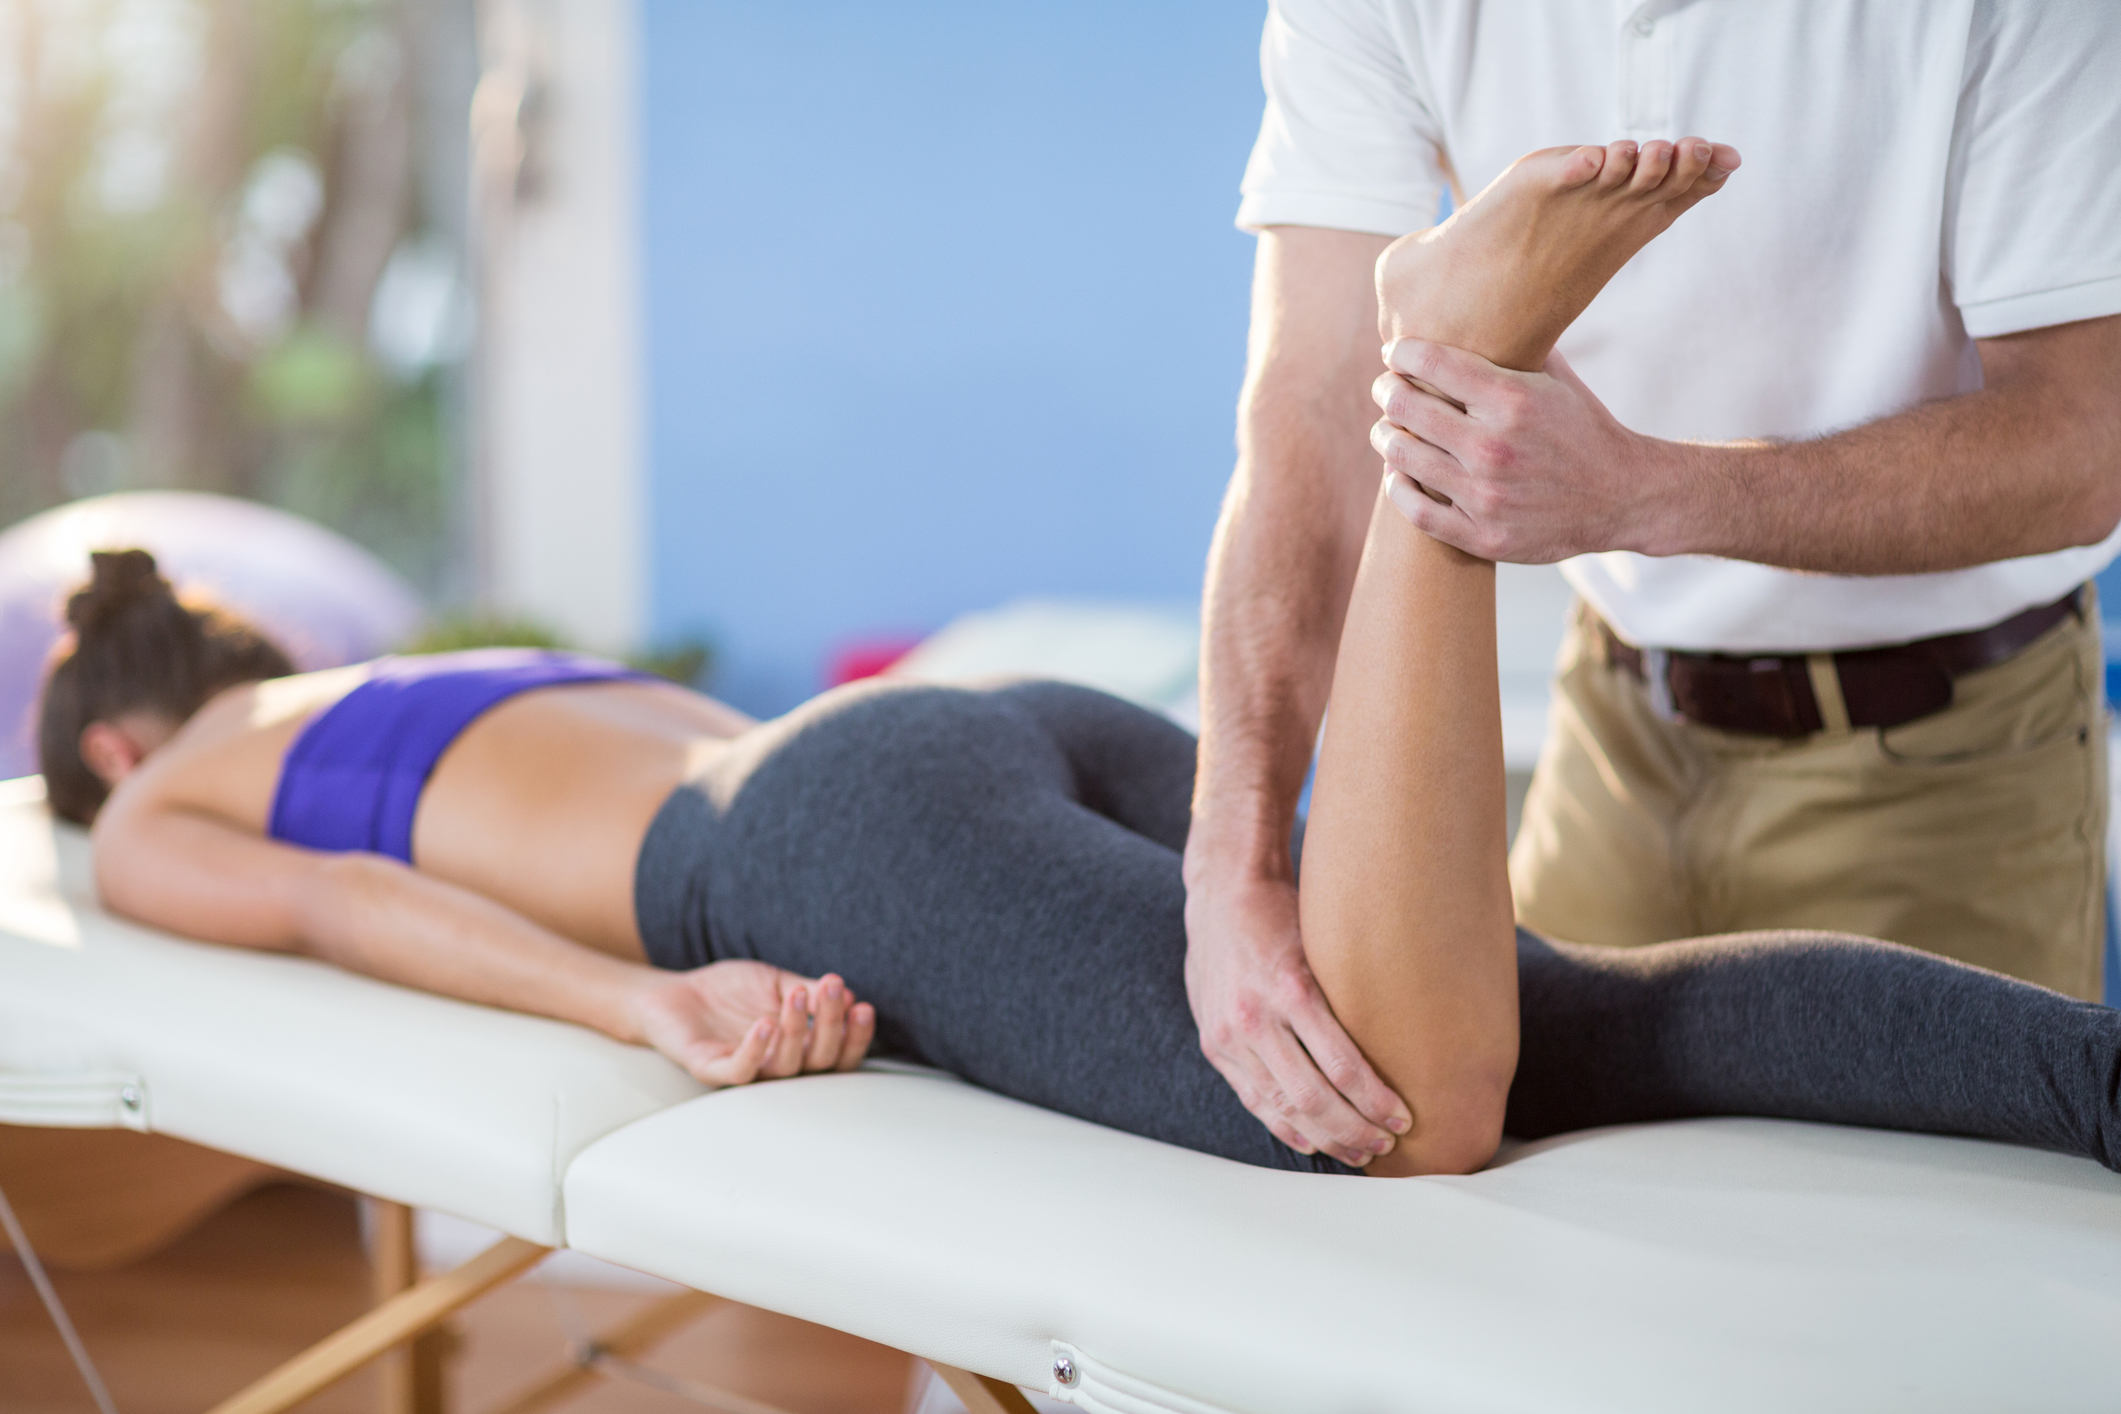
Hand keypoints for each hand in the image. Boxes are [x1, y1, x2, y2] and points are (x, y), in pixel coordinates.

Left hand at [627, 961, 875, 1085]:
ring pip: (784, 1067)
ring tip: (797, 995)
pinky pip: (739, 1070)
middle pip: (818, 1061)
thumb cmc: (729, 992)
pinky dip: (755, 1050)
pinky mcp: (712, 1068)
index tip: (862, 1008)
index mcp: (798, 1048)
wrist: (674, 992)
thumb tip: (847, 996)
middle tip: (835, 990)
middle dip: (831, 1025)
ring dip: (796, 1030)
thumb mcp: (776, 983)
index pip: (837, 1054)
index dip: (854, 1037)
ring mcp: (746, 1069)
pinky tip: (765, 1024)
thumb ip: (808, 992)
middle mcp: (777, 1065)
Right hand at [1182, 872, 1411, 1166]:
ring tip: (1358, 1152)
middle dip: (1355, 1129)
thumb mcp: (1322, 944)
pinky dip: (1285, 1126)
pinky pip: (1253, 1100)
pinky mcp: (1214, 1044)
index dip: (1375, 1101)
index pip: (1341, 1065)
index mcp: (1290, 987)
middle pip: (1312, 1097)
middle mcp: (1254, 1016)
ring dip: (1324, 1138)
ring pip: (1281, 1108)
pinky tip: (1312, 1142)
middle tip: (1387, 1144)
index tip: (1403, 1117)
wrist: (1220, 893)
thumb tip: (1403, 1039)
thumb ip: (1346, 994)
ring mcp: (1229, 1034)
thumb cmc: (1284, 913)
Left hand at [1369, 338, 1682, 561]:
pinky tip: (1398, 471)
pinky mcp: (1482, 536)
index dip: (1401, 352)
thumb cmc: (1581, 428)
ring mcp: (1486, 496)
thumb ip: (1516, 344)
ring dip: (1385, 435)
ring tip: (1387, 427)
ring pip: (1401, 456)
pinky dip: (1398, 486)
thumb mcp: (1556, 378)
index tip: (1395, 352)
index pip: (1430, 362)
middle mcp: (1495, 447)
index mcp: (1513, 400)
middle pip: (1405, 406)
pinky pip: (1415, 510)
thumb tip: (1475, 302)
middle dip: (1387, 389)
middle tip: (1386, 387)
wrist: (1620, 497)